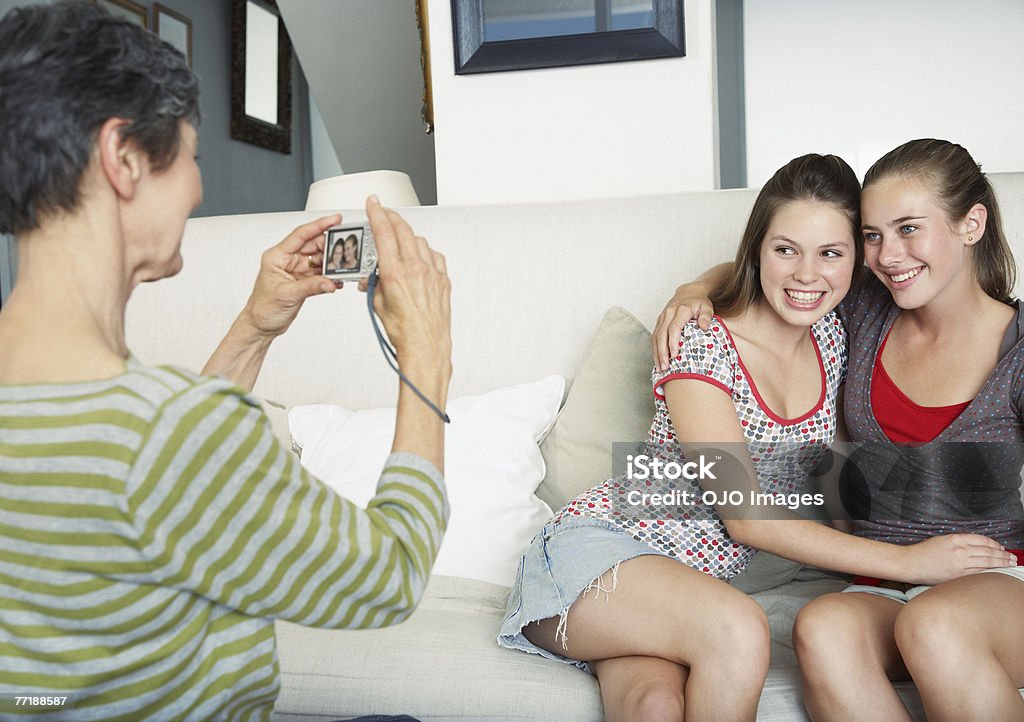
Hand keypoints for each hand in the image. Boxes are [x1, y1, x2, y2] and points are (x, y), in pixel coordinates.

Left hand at [241, 214, 342, 338]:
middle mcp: (288, 260)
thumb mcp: (287, 295)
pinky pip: (321, 273)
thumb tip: (329, 282)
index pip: (301, 235)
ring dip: (332, 263)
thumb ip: (311, 286)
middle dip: (331, 246)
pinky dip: (330, 276)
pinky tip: (337, 280)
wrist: (260, 326)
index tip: (335, 220)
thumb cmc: (263, 308)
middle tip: (346, 248)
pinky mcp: (304, 280)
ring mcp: (297, 270)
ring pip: (320, 259)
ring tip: (344, 267)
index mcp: (277, 256)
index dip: (319, 225)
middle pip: (314, 245)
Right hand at [365, 196, 451, 373]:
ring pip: (419, 241)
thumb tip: (373, 276)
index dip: (377, 213)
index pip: (384, 232)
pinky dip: (425, 253)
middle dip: (391, 217)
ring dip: (407, 236)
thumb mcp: (377, 304)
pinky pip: (435, 257)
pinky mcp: (443, 281)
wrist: (425, 347)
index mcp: (395, 272)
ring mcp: (432, 273)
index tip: (373, 203)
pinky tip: (419, 258)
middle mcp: (416, 269)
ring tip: (399, 241)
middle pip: (403, 230)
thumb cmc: (403, 332)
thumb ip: (375, 283)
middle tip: (384, 212)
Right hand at [652, 287, 715, 371]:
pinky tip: (657, 360)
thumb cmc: (699, 302)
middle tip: (665, 367)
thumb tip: (704, 327)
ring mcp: (662, 317)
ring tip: (660, 367)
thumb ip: (706, 317)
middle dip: (662, 352)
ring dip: (656, 353)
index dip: (673, 342)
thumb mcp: (707, 307)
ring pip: (656, 336)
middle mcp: (668, 313)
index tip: (675, 355)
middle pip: (662, 334)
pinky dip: (655, 349)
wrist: (688, 293)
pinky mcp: (659, 321)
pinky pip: (654, 336)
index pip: (674, 327)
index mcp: (681, 310)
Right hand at [902, 533, 1017, 584]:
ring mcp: (959, 563)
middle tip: (1013, 558)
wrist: (910, 563)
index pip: (982, 540)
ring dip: (1001, 563)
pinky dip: (990, 572)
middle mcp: (959, 550)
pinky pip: (979, 573)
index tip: (1001, 548)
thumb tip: (978, 548)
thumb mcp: (942, 540)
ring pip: (987, 562)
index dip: (994, 544)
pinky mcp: (957, 575)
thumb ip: (959, 542)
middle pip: (988, 552)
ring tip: (1010, 565)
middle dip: (1003, 555)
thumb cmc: (923, 552)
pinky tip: (997, 572)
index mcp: (955, 539)